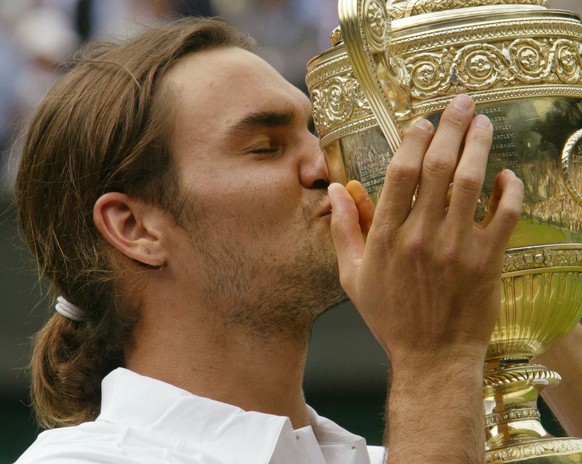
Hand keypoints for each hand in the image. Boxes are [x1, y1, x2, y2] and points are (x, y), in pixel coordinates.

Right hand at [329, 94, 523, 369]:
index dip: (413, 141)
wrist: (432, 358)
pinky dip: (509, 190)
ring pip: (471, 183)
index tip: (422, 121)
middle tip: (461, 102)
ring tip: (483, 122)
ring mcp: (457, 247)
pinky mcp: (487, 261)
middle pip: (438, 168)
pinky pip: (505, 215)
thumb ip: (343, 231)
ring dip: (479, 146)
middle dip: (451, 128)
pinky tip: (506, 174)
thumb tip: (334, 191)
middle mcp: (421, 236)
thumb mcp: (353, 277)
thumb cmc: (390, 318)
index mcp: (386, 238)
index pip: (400, 174)